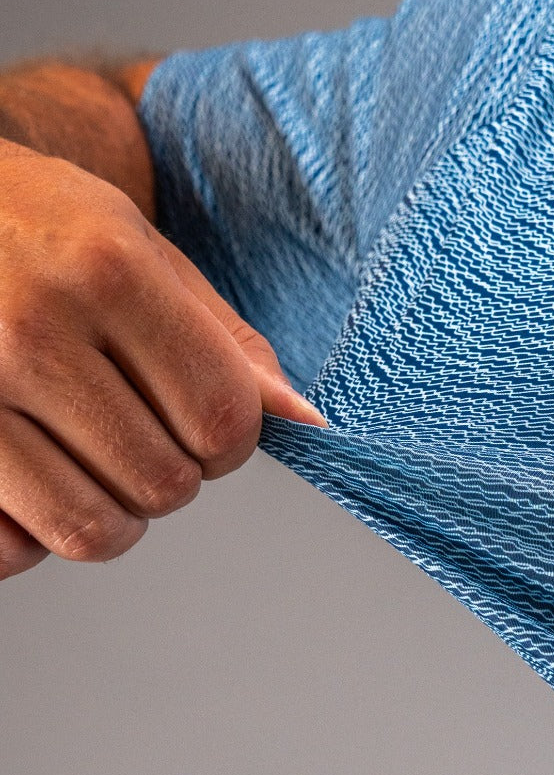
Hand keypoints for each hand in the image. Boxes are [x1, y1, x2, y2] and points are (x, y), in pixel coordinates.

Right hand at [0, 139, 327, 580]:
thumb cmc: (35, 222)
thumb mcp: (139, 245)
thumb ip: (223, 339)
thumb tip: (303, 420)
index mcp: (105, 272)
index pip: (220, 416)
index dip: (234, 439)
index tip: (215, 423)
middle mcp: (30, 332)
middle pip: (164, 483)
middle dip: (174, 473)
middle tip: (140, 430)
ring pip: (90, 530)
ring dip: (110, 513)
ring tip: (89, 457)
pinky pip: (8, 552)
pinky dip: (30, 536)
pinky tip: (29, 476)